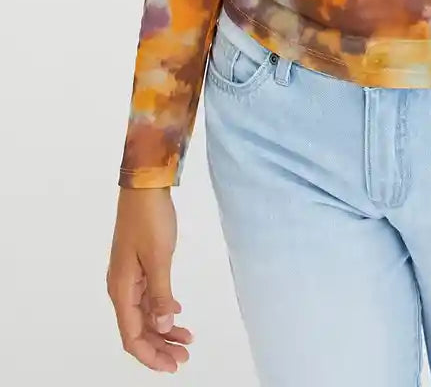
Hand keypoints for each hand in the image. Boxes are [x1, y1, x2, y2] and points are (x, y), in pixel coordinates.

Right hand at [106, 186, 192, 372]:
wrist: (145, 186)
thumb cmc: (150, 219)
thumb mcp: (159, 257)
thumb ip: (160, 294)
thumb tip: (163, 325)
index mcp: (121, 289)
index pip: (131, 335)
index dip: (149, 355)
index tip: (171, 366)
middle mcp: (121, 287)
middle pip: (137, 329)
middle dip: (159, 347)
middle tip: (184, 357)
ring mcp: (129, 277)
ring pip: (145, 314)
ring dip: (163, 329)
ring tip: (186, 340)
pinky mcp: (139, 266)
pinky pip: (148, 297)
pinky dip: (162, 308)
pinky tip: (177, 313)